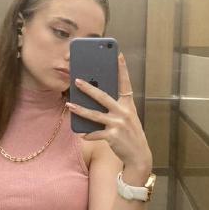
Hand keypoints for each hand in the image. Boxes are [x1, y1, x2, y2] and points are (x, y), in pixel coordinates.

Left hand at [66, 52, 151, 168]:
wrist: (139, 154)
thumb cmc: (130, 134)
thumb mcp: (128, 118)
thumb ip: (116, 108)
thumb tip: (97, 100)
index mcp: (128, 105)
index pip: (125, 83)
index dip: (122, 69)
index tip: (118, 55)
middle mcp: (124, 112)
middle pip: (103, 97)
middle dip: (88, 88)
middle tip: (76, 80)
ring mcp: (118, 124)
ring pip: (95, 115)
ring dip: (80, 110)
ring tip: (69, 105)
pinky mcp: (113, 136)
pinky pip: (95, 133)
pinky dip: (88, 134)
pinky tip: (81, 133)